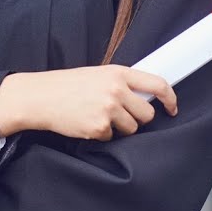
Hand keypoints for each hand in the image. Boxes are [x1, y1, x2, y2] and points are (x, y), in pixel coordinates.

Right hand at [0, 65, 177, 141]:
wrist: (39, 97)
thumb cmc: (65, 85)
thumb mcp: (95, 74)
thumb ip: (119, 82)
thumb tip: (144, 96)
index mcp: (117, 73)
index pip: (157, 84)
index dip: (170, 98)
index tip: (172, 107)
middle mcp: (115, 89)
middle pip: (147, 113)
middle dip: (137, 118)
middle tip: (120, 114)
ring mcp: (108, 109)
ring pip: (132, 128)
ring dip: (119, 128)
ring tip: (98, 116)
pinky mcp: (99, 127)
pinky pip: (112, 137)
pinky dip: (101, 134)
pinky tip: (86, 122)